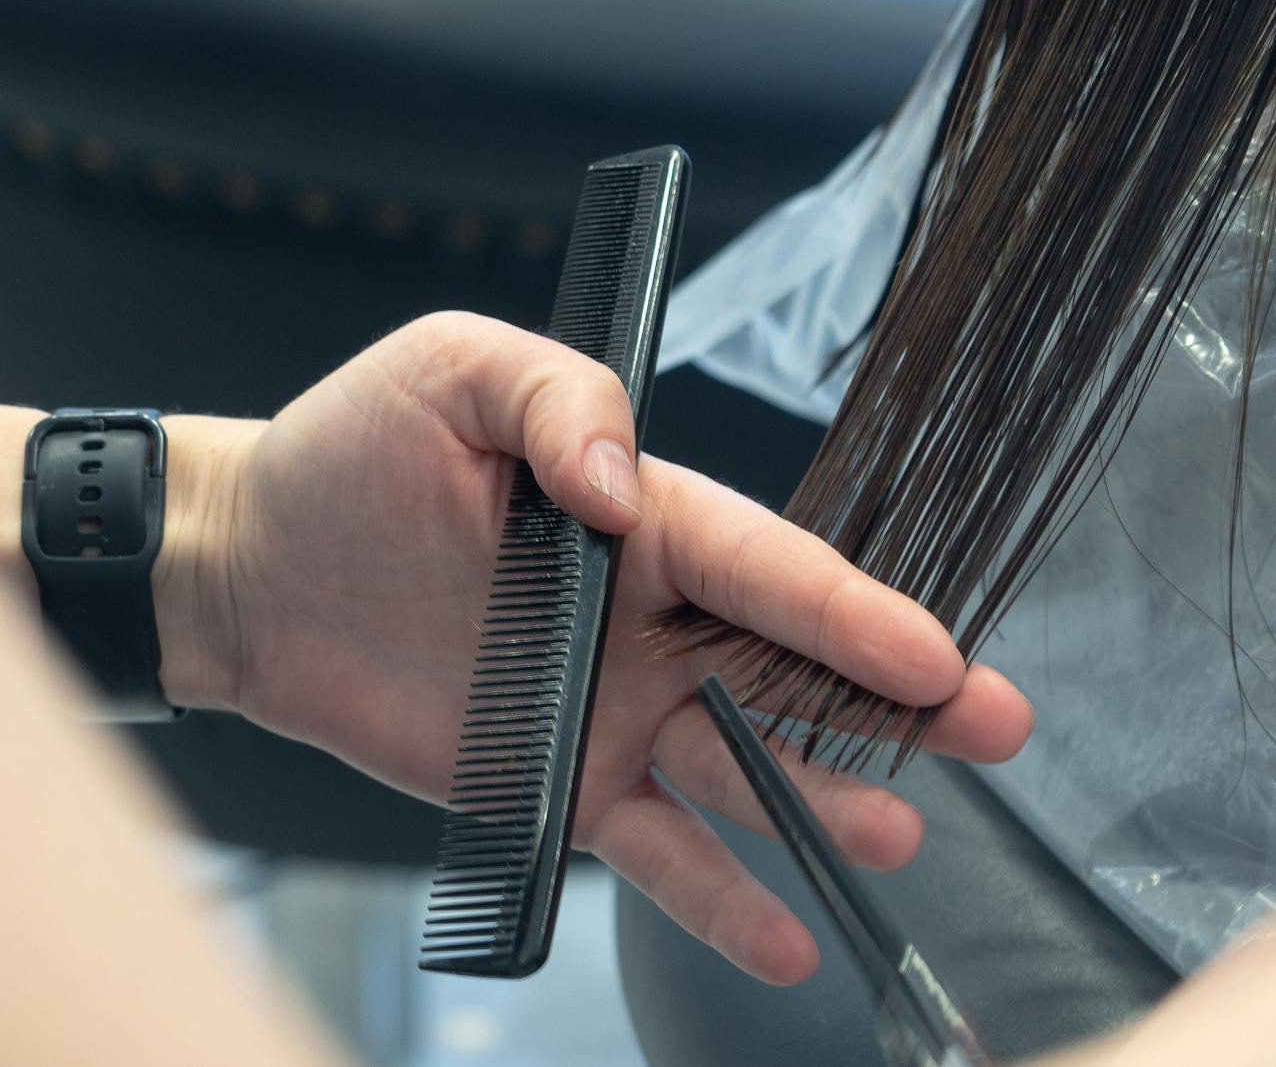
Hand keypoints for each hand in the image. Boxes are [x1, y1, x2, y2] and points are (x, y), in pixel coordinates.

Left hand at [161, 311, 1032, 983]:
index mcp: (646, 523)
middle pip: (795, 671)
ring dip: (823, 806)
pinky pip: (652, 848)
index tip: (942, 654)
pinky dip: (717, 896)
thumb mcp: (458, 370)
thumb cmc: (353, 451)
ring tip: (894, 840)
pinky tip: (780, 934)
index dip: (859, 615)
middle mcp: (651, 623)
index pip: (772, 570)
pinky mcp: (558, 784)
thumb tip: (626, 492)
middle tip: (996, 729)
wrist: (251, 568)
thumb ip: (564, 404)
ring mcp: (613, 711)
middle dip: (900, 703)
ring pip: (743, 767)